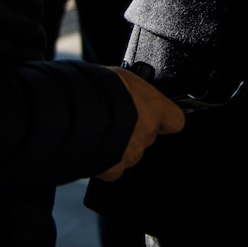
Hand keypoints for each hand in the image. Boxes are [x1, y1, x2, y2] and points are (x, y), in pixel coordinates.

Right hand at [95, 66, 185, 180]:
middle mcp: (146, 132)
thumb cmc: (96, 89)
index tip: (157, 116)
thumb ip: (132, 92)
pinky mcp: (113, 168)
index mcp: (153, 107)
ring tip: (100, 131)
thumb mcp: (121, 78)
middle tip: (115, 118)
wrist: (73, 112)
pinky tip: (94, 148)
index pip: (174, 119)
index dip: (165, 119)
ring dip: (120, 145)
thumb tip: (128, 92)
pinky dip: (106, 161)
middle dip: (134, 129)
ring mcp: (131, 152)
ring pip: (131, 152)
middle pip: (147, 135)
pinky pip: (114, 167)